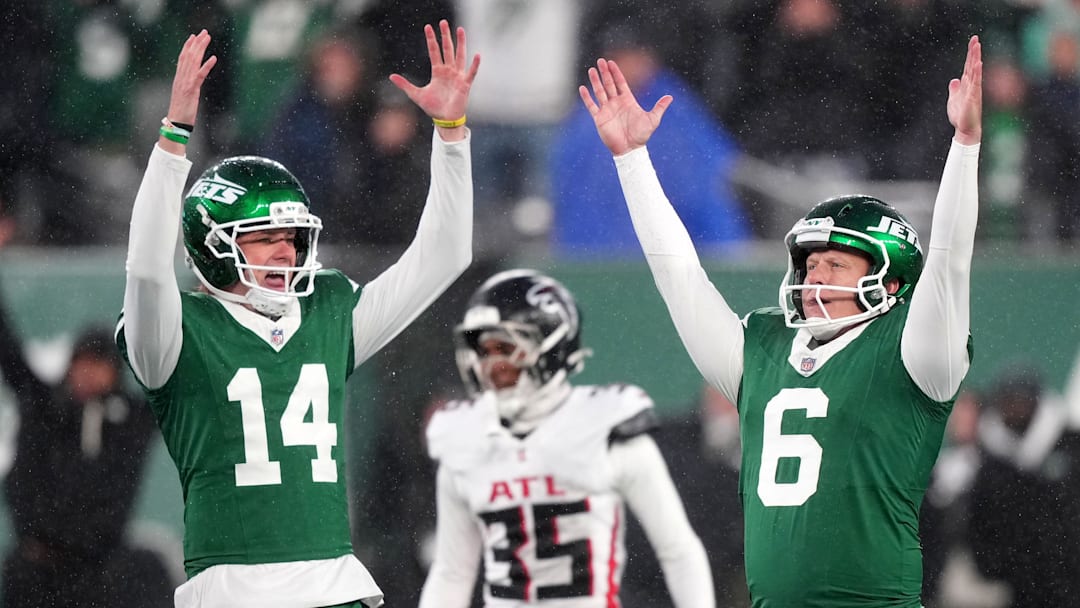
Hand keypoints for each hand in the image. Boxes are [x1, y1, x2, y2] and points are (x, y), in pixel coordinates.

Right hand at [162, 30, 216, 152]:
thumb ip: (186, 87)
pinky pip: (200, 75)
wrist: (176, 123)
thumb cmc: (180, 112)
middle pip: (188, 56)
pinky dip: (206, 65)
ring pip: (193, 61)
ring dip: (201, 49)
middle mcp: (181, 78)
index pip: (182, 58)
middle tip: (204, 32)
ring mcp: (185, 83)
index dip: (188, 46)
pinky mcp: (192, 90)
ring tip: (207, 38)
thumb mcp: (183, 96)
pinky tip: (213, 58)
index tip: (193, 37)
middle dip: (197, 43)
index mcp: (178, 79)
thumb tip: (191, 83)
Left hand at [389, 20, 480, 140]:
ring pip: (459, 56)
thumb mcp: (416, 94)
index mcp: (438, 72)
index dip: (431, 40)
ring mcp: (458, 76)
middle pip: (447, 49)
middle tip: (444, 22)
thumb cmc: (433, 107)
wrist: (444, 120)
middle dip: (445, 36)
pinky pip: (470, 73)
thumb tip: (391, 76)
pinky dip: (474, 65)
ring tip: (460, 30)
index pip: (434, 51)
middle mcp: (448, 71)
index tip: (428, 27)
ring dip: (460, 43)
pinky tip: (477, 55)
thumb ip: (405, 85)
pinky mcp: (465, 85)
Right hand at [579, 58, 671, 155]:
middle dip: (604, 72)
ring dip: (595, 81)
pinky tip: (582, 88)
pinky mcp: (599, 118)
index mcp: (627, 100)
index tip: (611, 62)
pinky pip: (591, 106)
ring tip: (591, 70)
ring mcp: (607, 110)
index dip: (616, 72)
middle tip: (600, 60)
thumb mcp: (653, 119)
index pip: (620, 82)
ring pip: (599, 92)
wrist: (630, 149)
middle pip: (609, 84)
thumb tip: (670, 97)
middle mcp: (616, 103)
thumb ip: (659, 107)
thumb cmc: (641, 136)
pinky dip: (586, 97)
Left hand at [948, 35, 981, 145]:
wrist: (965, 130)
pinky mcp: (973, 96)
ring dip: (976, 58)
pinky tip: (978, 63)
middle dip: (973, 52)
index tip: (973, 42)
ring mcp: (974, 90)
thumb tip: (954, 80)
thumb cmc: (960, 117)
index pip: (968, 66)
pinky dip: (977, 73)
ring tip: (977, 46)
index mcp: (966, 85)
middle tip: (975, 38)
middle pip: (972, 65)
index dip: (970, 54)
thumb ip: (954, 90)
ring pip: (975, 71)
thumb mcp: (953, 100)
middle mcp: (972, 85)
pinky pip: (976, 82)